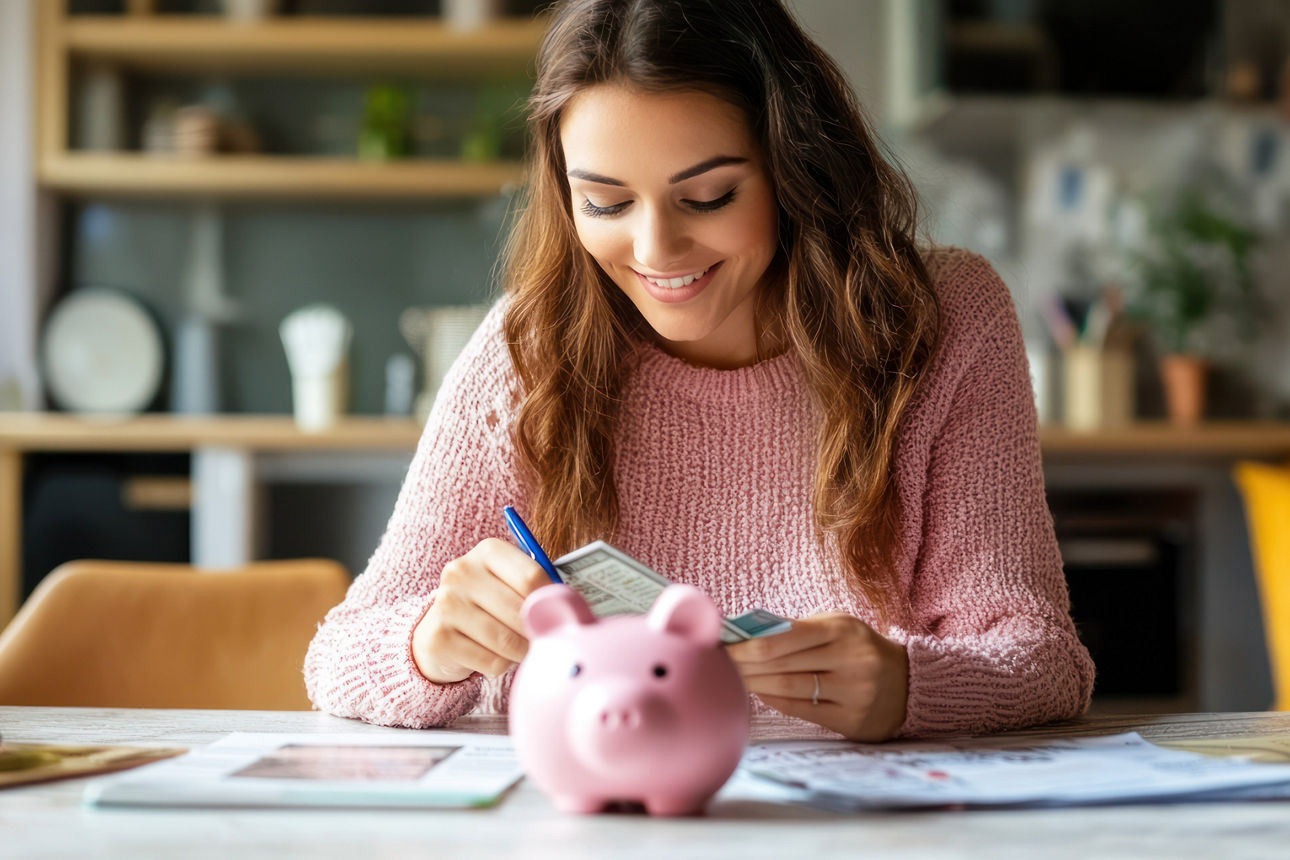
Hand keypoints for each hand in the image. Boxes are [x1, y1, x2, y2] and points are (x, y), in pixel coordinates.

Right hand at [411, 538, 550, 683]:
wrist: (441, 629)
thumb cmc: (490, 605)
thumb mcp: (512, 585)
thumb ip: (540, 589)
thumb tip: (572, 609)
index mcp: (488, 551)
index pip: (532, 577)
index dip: (550, 601)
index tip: (556, 614)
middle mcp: (462, 572)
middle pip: (520, 611)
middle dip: (536, 632)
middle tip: (540, 639)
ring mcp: (446, 604)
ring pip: (506, 641)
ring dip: (520, 652)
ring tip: (517, 649)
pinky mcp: (438, 638)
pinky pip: (490, 661)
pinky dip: (500, 666)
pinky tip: (492, 656)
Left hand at [727, 612, 908, 740]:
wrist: (907, 683)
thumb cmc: (858, 648)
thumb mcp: (836, 627)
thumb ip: (795, 629)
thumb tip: (744, 632)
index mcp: (842, 630)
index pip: (783, 638)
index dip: (748, 644)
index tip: (724, 646)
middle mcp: (850, 660)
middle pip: (781, 665)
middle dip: (744, 664)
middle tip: (719, 664)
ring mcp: (853, 692)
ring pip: (789, 688)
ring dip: (754, 683)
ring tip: (734, 678)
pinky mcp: (851, 719)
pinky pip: (801, 710)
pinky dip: (774, 700)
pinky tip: (759, 692)